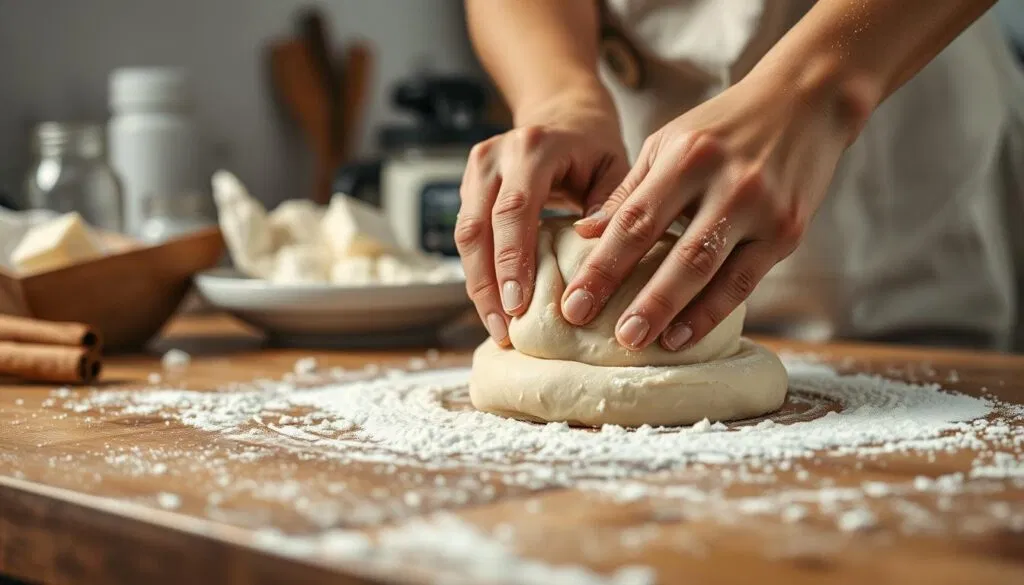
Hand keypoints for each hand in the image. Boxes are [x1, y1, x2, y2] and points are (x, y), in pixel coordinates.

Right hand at [456, 90, 629, 345]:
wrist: (564, 115)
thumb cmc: (595, 148)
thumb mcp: (616, 168)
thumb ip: (609, 207)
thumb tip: (591, 253)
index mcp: (534, 148)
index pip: (515, 208)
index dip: (513, 258)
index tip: (518, 305)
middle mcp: (495, 155)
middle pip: (477, 227)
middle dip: (488, 283)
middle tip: (503, 329)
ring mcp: (475, 169)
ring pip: (464, 236)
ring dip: (477, 286)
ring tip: (497, 328)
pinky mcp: (468, 186)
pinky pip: (466, 237)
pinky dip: (479, 273)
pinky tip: (494, 306)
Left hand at [563, 66, 858, 351]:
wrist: (806, 99)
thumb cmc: (723, 126)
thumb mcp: (668, 142)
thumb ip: (629, 190)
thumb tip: (583, 234)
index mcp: (686, 156)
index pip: (634, 221)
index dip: (602, 267)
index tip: (574, 304)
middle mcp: (725, 182)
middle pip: (675, 252)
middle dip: (641, 300)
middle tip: (611, 338)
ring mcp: (761, 209)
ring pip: (712, 271)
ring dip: (675, 312)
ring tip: (643, 343)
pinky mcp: (788, 230)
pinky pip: (745, 281)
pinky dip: (712, 312)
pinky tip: (684, 335)